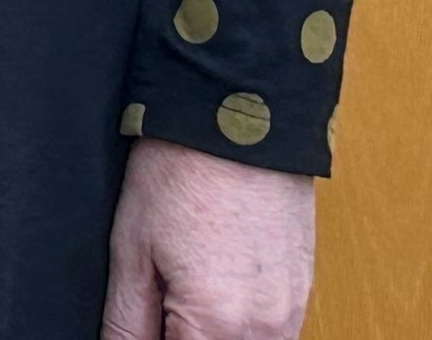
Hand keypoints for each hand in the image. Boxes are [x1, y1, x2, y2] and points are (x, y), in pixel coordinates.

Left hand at [101, 138, 313, 339]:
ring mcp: (291, 312)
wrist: (239, 113)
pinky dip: (242, 331)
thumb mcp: (132, 250)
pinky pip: (273, 337)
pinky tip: (214, 293)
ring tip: (181, 298)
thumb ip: (127, 324)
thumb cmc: (181, 172)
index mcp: (216, 325)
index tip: (141, 326)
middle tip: (158, 310)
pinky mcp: (304, 292)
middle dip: (182, 339)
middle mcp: (265, 330)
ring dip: (213, 337)